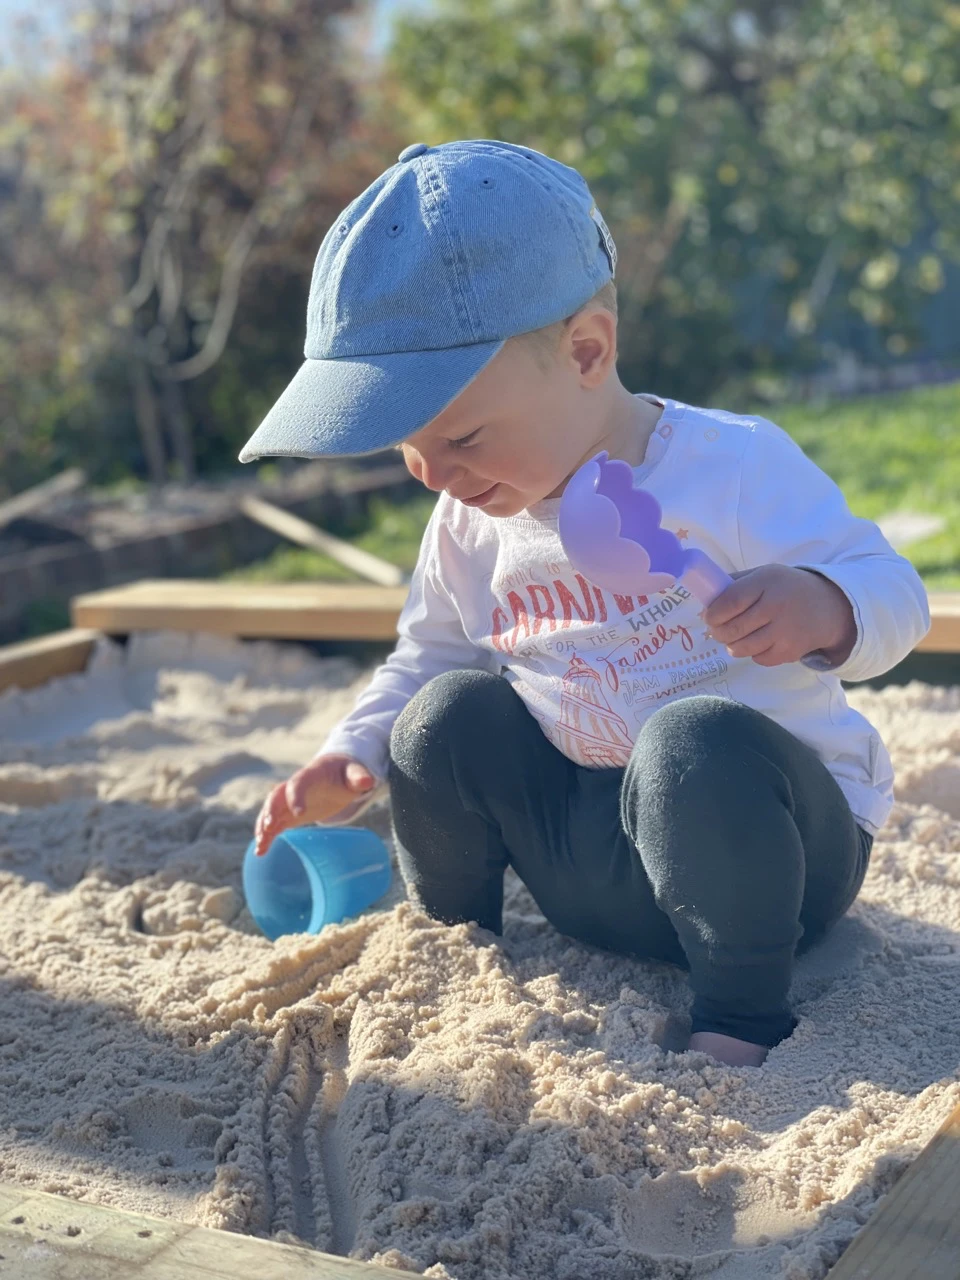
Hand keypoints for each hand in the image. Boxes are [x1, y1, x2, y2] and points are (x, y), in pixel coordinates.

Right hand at [253, 754, 377, 856]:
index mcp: (311, 775)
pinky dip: (265, 836)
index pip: (299, 783)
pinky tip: (261, 851)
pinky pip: (273, 824)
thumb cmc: (345, 773)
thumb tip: (369, 781)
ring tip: (261, 844)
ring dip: (263, 826)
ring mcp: (289, 801)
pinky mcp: (288, 814)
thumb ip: (359, 777)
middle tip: (269, 825)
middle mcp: (294, 787)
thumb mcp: (354, 773)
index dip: (296, 797)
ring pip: (270, 811)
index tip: (299, 813)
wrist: (334, 774)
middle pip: (277, 795)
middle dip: (271, 809)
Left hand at [702, 565, 855, 667]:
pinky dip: (752, 653)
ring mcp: (784, 632)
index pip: (730, 602)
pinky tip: (758, 641)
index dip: (713, 613)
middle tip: (717, 629)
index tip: (708, 617)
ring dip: (732, 644)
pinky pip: (757, 659)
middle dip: (718, 632)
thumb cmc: (787, 589)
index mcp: (766, 582)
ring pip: (741, 648)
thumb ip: (735, 585)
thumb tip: (705, 602)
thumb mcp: (764, 576)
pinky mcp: (790, 652)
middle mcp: (776, 607)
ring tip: (735, 636)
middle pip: (732, 629)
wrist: (828, 607)